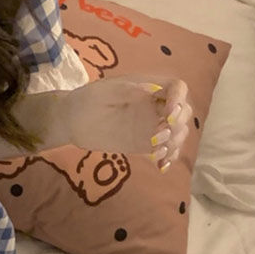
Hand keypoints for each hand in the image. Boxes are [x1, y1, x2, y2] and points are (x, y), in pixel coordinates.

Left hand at [65, 75, 192, 171]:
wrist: (71, 122)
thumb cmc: (84, 101)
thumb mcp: (101, 91)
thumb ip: (124, 90)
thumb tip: (148, 88)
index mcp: (148, 87)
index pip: (177, 88)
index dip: (179, 99)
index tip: (168, 114)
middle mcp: (154, 105)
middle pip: (183, 112)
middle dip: (178, 124)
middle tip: (158, 136)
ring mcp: (151, 125)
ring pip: (178, 133)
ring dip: (175, 143)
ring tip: (157, 152)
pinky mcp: (145, 144)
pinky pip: (165, 150)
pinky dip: (168, 158)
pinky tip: (161, 166)